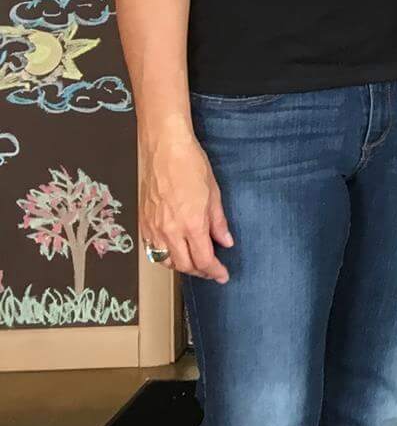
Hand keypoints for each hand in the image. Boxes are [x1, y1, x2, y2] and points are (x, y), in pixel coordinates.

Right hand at [139, 130, 231, 282]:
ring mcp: (153, 228)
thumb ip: (218, 223)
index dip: (215, 271)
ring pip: (165, 261)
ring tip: (195, 262)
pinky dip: (164, 256)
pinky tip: (174, 251)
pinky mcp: (143, 222)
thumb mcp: (214, 194)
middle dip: (200, 272)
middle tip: (211, 270)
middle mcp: (170, 231)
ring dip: (181, 266)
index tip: (222, 275)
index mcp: (191, 224)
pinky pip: (152, 249)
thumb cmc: (190, 166)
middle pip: (184, 265)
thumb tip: (226, 242)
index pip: (203, 260)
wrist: (164, 150)